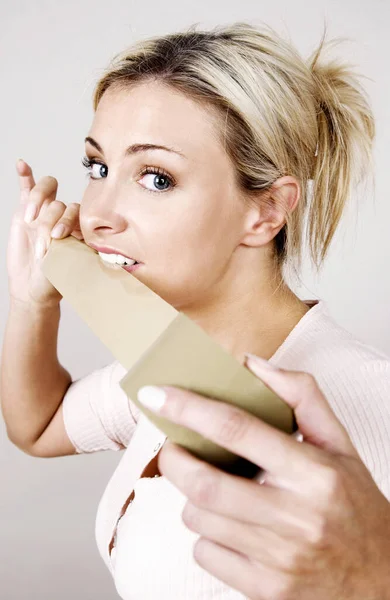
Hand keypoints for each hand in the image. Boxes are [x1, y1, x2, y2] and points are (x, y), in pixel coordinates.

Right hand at [7, 159, 83, 308]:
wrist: (34, 287)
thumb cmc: (57, 280)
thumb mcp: (73, 267)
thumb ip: (80, 251)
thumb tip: (102, 250)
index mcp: (78, 228)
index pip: (76, 211)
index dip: (67, 220)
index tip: (58, 237)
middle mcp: (63, 217)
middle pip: (58, 202)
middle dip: (49, 219)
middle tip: (44, 238)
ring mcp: (44, 212)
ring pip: (43, 193)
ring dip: (36, 204)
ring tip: (29, 222)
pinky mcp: (25, 211)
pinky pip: (27, 187)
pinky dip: (25, 175)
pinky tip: (21, 165)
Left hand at [137, 355, 389, 599]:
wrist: (380, 579)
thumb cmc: (354, 503)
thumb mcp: (338, 443)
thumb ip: (300, 395)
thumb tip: (251, 364)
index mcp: (313, 471)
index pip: (238, 430)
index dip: (189, 407)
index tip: (156, 394)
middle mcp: (295, 515)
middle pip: (204, 482)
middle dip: (173, 459)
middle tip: (173, 446)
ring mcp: (279, 557)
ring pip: (199, 518)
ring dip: (191, 497)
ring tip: (212, 487)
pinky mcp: (265, 588)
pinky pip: (205, 554)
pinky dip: (205, 535)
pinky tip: (229, 526)